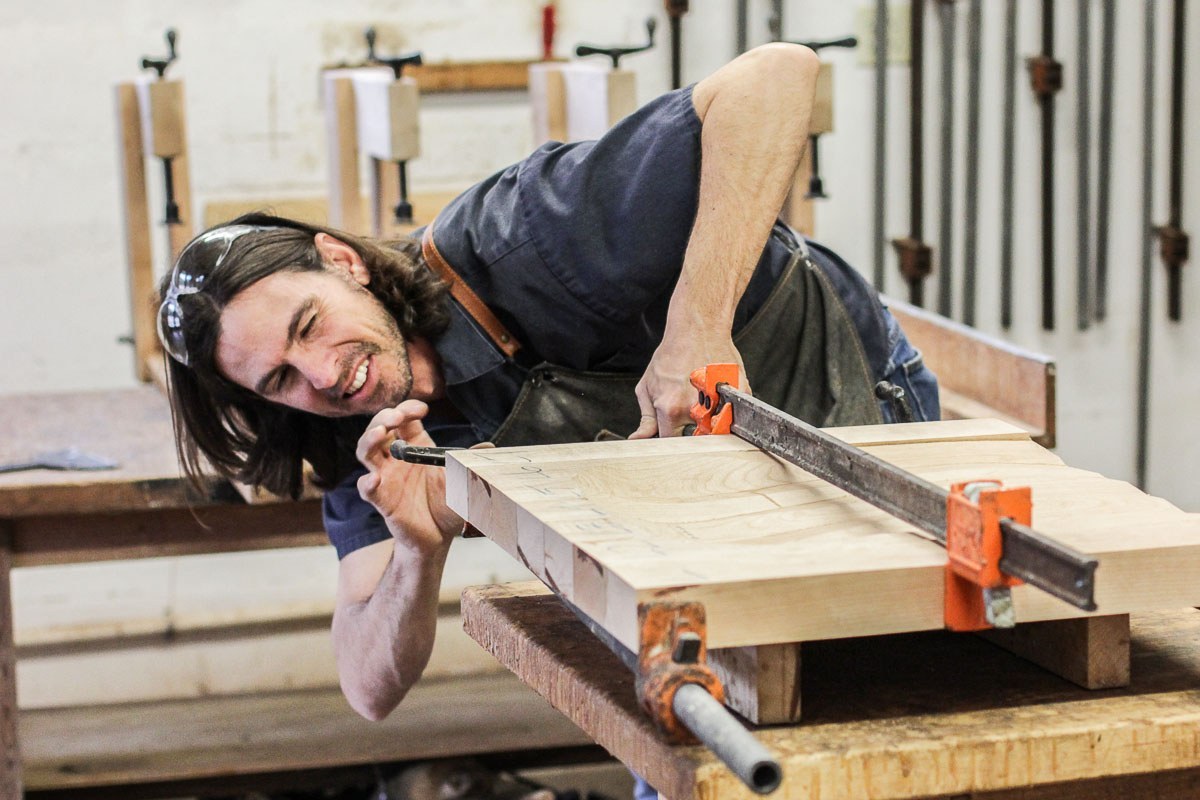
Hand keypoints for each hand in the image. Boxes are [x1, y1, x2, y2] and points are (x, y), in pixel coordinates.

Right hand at [355, 400, 461, 556]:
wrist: (441, 536)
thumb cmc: (449, 503)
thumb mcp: (464, 479)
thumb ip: (472, 462)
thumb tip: (490, 448)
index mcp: (416, 446)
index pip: (404, 419)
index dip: (408, 409)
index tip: (422, 410)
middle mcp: (397, 458)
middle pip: (380, 429)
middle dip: (384, 418)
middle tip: (396, 417)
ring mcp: (387, 477)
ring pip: (366, 452)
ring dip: (369, 439)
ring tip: (380, 433)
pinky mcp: (382, 500)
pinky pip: (367, 489)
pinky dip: (367, 483)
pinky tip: (374, 479)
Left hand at [628, 329, 749, 438]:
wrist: (697, 329)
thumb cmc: (671, 355)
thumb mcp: (647, 386)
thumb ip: (646, 419)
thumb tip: (638, 440)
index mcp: (670, 409)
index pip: (670, 441)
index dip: (671, 438)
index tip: (673, 431)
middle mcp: (695, 408)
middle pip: (696, 437)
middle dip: (692, 430)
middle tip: (689, 410)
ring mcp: (719, 401)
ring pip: (717, 426)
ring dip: (711, 419)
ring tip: (703, 398)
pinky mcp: (737, 394)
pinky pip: (734, 411)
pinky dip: (728, 408)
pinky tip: (718, 392)